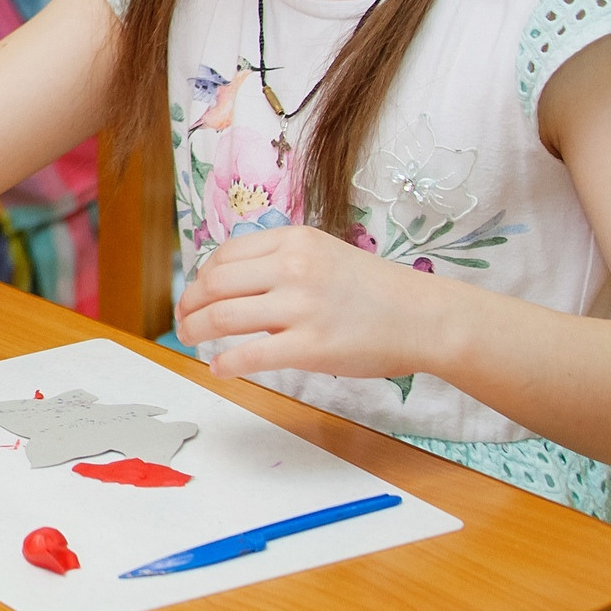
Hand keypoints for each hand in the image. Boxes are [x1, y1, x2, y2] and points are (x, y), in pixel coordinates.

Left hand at [174, 225, 450, 381]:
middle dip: (189, 306)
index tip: (194, 296)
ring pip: (222, 317)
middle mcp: (294, 268)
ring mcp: (302, 307)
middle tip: (183, 322)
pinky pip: (249, 355)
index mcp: (294, 241)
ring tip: (190, 341)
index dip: (200, 279)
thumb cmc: (373, 290)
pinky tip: (219, 368)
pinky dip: (225, 363)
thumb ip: (278, 262)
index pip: (223, 256)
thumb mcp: (323, 254)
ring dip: (195, 331)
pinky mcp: (311, 346)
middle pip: (214, 285)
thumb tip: (224, 283)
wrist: (426, 317)